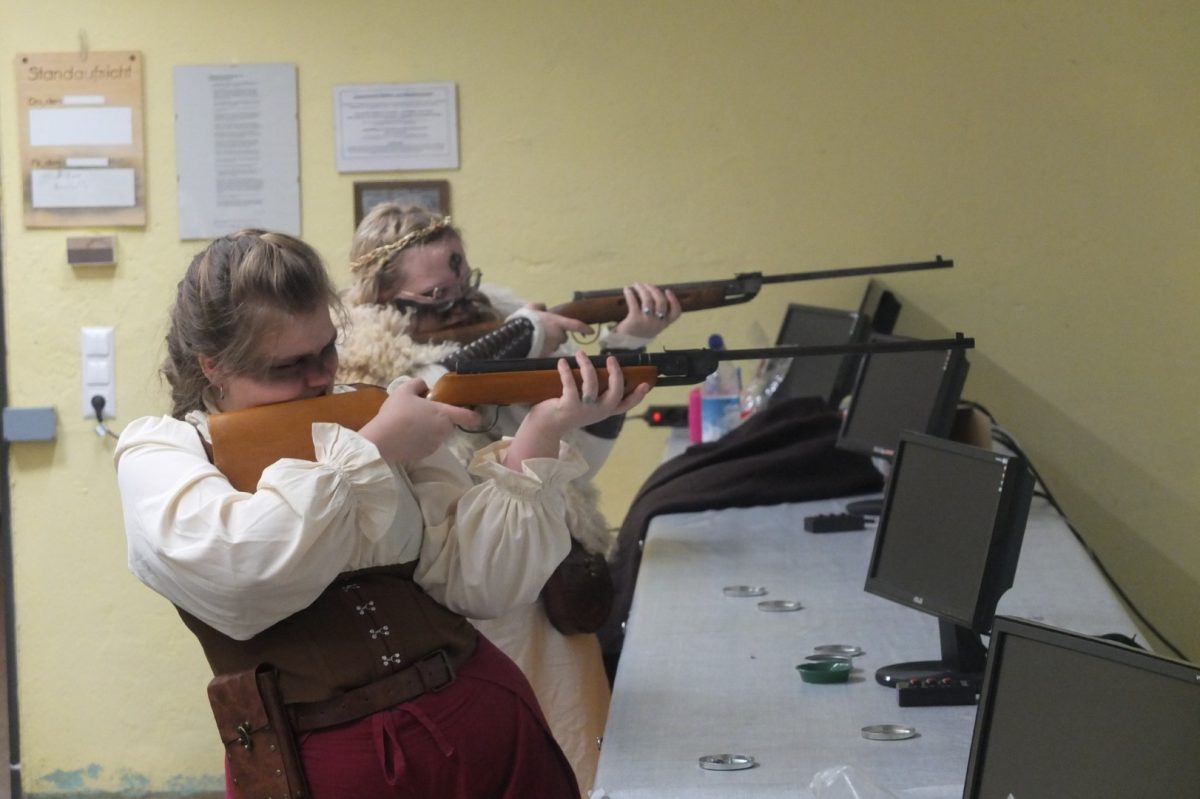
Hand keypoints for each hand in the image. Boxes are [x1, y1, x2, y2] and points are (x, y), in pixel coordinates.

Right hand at [358, 379, 480, 464]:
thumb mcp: (404, 390)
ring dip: (431, 429)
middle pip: (451, 424)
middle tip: (425, 413)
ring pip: (439, 434)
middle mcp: (444, 431)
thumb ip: (418, 384)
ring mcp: (436, 444)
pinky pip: (428, 444)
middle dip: (442, 419)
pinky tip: (407, 435)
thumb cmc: (396, 413)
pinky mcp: (426, 454)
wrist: (382, 441)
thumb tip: (424, 387)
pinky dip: (422, 440)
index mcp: (444, 414)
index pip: (468, 417)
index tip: (471, 413)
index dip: (473, 415)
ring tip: (412, 424)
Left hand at [505, 351, 649, 466]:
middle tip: (611, 358)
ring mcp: (584, 410)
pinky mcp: (568, 406)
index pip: (626, 405)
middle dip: (615, 373)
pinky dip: (566, 370)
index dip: (637, 396)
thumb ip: (596, 394)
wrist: (545, 427)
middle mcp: (597, 412)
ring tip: (581, 353)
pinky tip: (562, 362)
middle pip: (615, 392)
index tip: (646, 384)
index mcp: (604, 411)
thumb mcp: (585, 406)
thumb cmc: (565, 412)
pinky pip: (570, 384)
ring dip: (586, 365)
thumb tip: (601, 370)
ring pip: (591, 384)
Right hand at [524, 303, 593, 354]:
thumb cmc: (524, 320)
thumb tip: (543, 307)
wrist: (515, 336)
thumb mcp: (531, 307)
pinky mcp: (545, 356)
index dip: (584, 328)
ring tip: (535, 339)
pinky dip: (542, 349)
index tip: (591, 332)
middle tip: (544, 331)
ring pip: (553, 345)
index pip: (576, 325)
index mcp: (557, 322)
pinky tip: (532, 346)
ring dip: (548, 342)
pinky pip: (546, 352)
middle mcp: (558, 336)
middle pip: (562, 337)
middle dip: (556, 335)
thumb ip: (539, 306)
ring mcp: (552, 347)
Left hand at [612, 283, 681, 338]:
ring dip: (642, 289)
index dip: (673, 300)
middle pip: (661, 301)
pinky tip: (627, 289)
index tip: (667, 290)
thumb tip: (655, 293)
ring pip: (647, 299)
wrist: (627, 343)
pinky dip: (630, 293)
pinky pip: (633, 302)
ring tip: (637, 285)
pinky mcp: (634, 319)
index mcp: (665, 323)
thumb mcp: (654, 325)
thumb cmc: (641, 331)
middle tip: (646, 285)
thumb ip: (658, 314)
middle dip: (654, 289)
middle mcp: (658, 322)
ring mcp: (646, 321)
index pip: (676, 312)